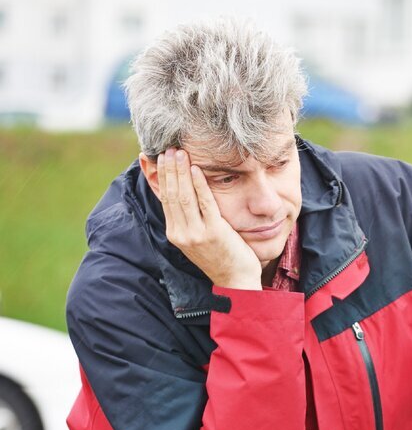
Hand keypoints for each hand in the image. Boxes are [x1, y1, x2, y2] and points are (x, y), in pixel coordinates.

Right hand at [158, 148, 261, 290]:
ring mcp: (196, 233)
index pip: (163, 199)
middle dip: (168, 169)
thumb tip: (182, 196)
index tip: (158, 157)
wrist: (236, 281)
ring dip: (180, 172)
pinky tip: (196, 169)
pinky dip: (199, 184)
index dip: (160, 176)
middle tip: (168, 148)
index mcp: (175, 233)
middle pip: (171, 194)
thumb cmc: (220, 257)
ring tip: (179, 152)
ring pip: (183, 196)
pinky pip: (204, 203)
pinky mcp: (214, 232)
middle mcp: (181, 233)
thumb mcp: (197, 237)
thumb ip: (188, 218)